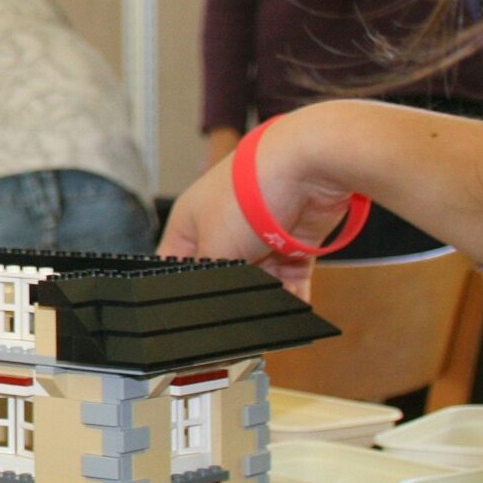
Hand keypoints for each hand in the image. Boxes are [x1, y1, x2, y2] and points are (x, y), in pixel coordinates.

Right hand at [159, 109, 363, 297]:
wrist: (306, 167)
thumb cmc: (248, 193)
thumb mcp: (214, 249)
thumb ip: (210, 282)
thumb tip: (206, 308)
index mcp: (191, 222)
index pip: (175, 266)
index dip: (182, 290)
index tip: (193, 314)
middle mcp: (224, 229)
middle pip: (223, 276)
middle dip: (232, 296)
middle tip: (237, 315)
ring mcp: (260, 235)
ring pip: (259, 281)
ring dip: (265, 298)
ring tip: (268, 313)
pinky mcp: (293, 241)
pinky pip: (290, 278)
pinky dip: (291, 295)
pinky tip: (291, 309)